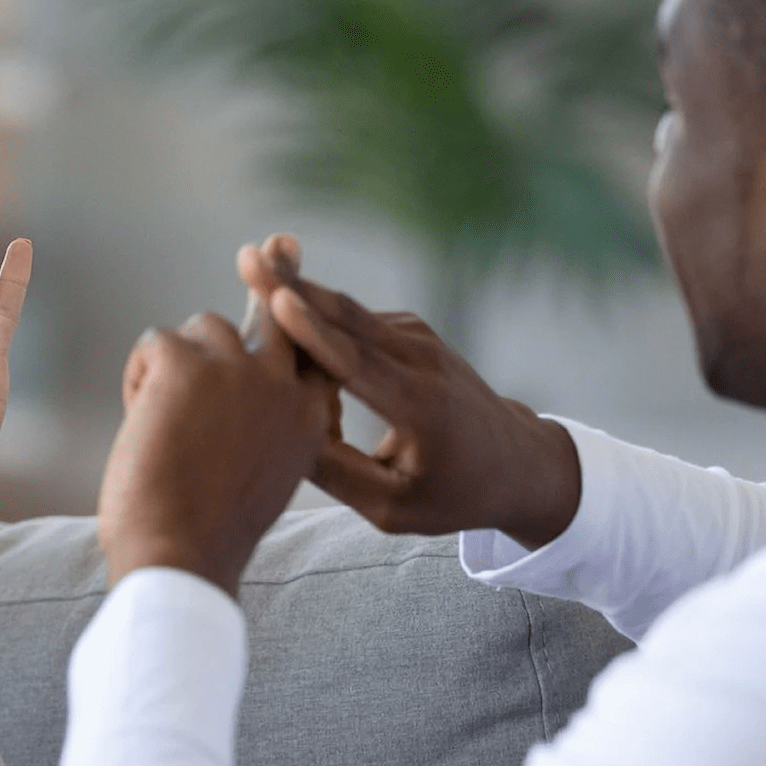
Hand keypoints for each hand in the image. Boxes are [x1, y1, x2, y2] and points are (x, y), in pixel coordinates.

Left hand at [97, 292, 332, 597]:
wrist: (179, 557)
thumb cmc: (205, 533)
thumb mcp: (256, 477)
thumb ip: (260, 427)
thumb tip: (238, 383)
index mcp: (308, 421)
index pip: (312, 352)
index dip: (301, 317)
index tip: (304, 274)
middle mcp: (283, 387)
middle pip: (277, 312)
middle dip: (275, 275)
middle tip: (275, 244)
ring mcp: (237, 369)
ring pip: (199, 329)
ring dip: (176, 366)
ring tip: (165, 428)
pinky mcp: (185, 361)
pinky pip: (154, 342)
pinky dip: (139, 378)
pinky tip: (142, 423)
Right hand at [241, 236, 580, 548]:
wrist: (518, 463)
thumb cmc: (454, 494)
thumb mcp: (395, 508)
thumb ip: (338, 475)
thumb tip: (279, 435)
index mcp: (422, 408)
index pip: (358, 364)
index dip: (315, 333)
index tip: (278, 301)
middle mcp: (424, 362)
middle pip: (349, 318)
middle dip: (294, 286)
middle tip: (247, 257)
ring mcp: (420, 339)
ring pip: (347, 313)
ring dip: (297, 293)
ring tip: (251, 265)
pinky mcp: (410, 331)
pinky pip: (354, 321)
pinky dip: (316, 317)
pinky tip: (279, 315)